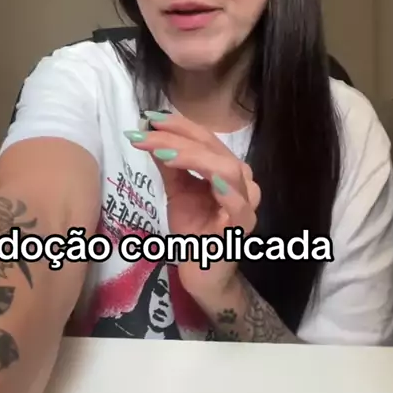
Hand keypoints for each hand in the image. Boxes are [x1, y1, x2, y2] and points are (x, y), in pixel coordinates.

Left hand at [124, 111, 260, 300]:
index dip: (179, 125)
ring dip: (193, 157)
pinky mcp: (242, 227)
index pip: (205, 138)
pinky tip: (206, 180)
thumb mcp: (177, 191)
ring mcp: (245, 203)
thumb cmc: (193, 230)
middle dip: (178, 138)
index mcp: (227, 168)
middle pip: (213, 149)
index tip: (149, 118)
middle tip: (146, 134)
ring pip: (226, 169)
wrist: (202, 273)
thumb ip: (170, 163)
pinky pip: (238, 204)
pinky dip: (223, 189)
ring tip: (164, 153)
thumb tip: (150, 133)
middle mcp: (242, 181)